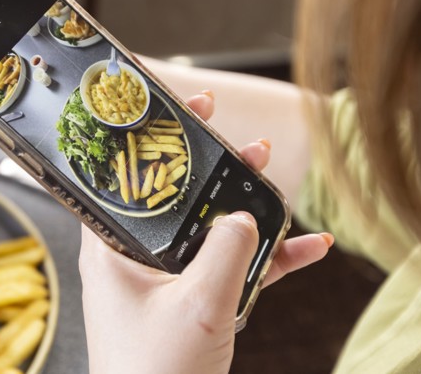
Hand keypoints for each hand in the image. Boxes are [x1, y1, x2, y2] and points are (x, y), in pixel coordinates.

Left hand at [79, 91, 333, 373]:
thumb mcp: (196, 305)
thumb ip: (224, 251)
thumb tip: (246, 215)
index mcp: (111, 252)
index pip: (125, 179)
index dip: (154, 142)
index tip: (187, 112)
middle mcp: (133, 261)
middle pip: (176, 200)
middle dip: (215, 172)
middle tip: (244, 144)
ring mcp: (164, 284)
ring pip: (207, 233)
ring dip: (245, 211)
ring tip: (275, 179)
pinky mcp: (191, 307)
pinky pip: (229, 271)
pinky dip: (265, 260)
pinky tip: (309, 249)